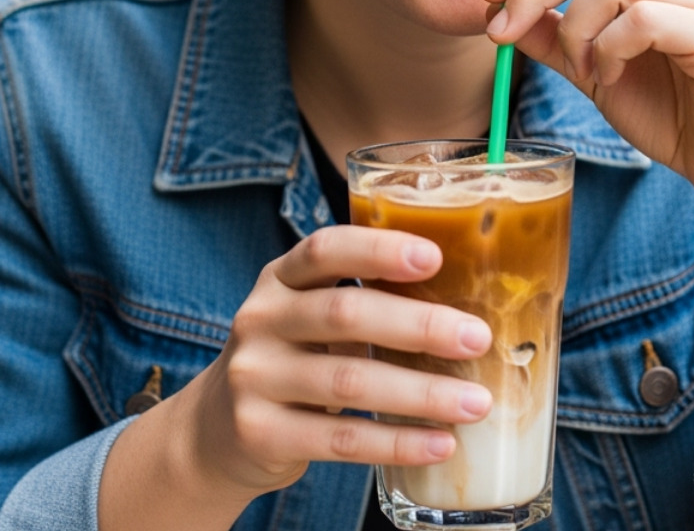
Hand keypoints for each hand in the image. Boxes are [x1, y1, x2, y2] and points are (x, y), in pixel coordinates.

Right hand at [174, 226, 491, 495]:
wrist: (216, 430)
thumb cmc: (293, 360)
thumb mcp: (309, 316)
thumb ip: (364, 302)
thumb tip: (471, 303)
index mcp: (281, 278)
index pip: (326, 249)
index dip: (378, 249)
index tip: (434, 256)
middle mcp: (261, 319)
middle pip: (344, 314)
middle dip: (419, 325)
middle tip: (477, 339)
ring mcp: (254, 377)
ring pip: (348, 380)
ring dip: (421, 393)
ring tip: (476, 403)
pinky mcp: (259, 432)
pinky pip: (339, 438)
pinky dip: (396, 442)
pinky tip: (439, 444)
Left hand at [479, 0, 693, 211]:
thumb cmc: (668, 114)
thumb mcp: (592, 70)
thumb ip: (552, 38)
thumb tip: (495, 10)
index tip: (486, 0)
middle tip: (501, 32)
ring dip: (576, 29)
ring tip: (583, 72)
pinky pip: (644, 19)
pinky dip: (610, 49)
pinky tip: (611, 80)